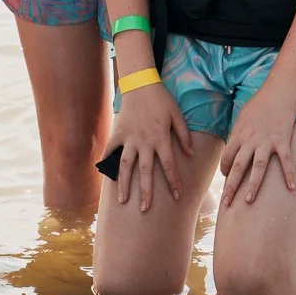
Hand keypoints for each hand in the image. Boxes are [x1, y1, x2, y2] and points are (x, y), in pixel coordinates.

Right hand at [112, 82, 193, 212]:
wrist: (141, 84)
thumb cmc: (162, 100)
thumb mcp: (177, 115)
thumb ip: (184, 136)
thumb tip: (190, 155)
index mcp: (160, 139)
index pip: (169, 166)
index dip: (174, 182)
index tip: (178, 196)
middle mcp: (144, 142)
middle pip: (145, 172)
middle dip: (146, 192)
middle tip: (145, 210)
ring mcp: (129, 138)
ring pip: (125, 165)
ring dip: (124, 184)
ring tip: (122, 201)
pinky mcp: (118, 132)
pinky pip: (111, 149)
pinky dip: (107, 161)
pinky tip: (105, 176)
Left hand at [220, 90, 295, 207]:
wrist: (278, 93)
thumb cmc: (258, 105)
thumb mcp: (242, 119)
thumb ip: (238, 135)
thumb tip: (233, 149)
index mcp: (238, 135)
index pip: (227, 157)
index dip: (225, 170)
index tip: (226, 178)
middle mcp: (250, 141)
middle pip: (238, 167)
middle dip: (230, 186)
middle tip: (226, 203)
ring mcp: (267, 142)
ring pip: (258, 167)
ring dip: (253, 185)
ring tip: (248, 201)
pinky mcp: (282, 141)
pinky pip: (286, 161)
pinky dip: (290, 175)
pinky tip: (292, 188)